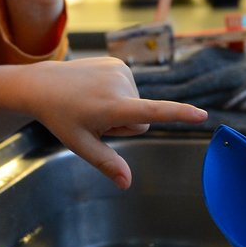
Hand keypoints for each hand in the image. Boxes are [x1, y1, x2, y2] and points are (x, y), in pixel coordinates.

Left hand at [28, 58, 207, 188]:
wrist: (44, 84)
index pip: (153, 113)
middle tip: (95, 118)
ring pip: (138, 104)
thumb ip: (107, 163)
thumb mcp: (81, 144)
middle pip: (141, 120)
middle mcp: (120, 84)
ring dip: (121, 108)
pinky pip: (130, 88)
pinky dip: (118, 93)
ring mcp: (119, 70)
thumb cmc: (61, 117)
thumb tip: (127, 184)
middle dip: (125, 124)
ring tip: (93, 102)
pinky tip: (95, 90)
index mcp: (113, 107)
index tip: (202, 115)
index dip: (179, 115)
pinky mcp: (118, 62)